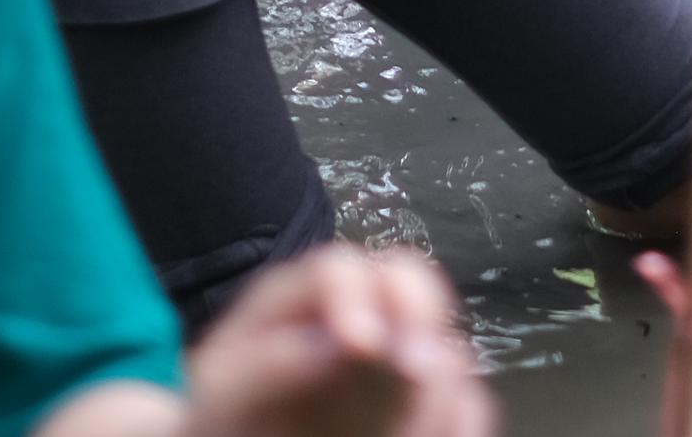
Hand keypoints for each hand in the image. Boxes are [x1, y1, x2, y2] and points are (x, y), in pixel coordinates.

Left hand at [182, 246, 490, 436]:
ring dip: (439, 386)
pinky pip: (467, 406)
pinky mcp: (423, 405)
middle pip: (410, 281)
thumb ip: (269, 364)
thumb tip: (334, 345)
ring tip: (401, 431)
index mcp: (301, 302)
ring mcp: (396, 363)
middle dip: (422, 315)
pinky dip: (459, 421)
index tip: (362, 342)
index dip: (357, 297)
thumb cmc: (224, 423)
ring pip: (447, 349)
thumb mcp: (225, 391)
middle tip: (418, 369)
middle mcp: (358, 318)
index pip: (340, 271)